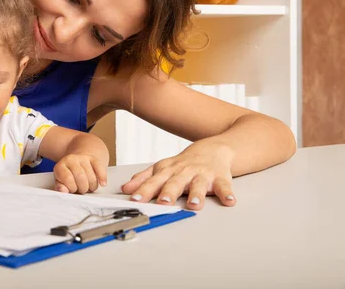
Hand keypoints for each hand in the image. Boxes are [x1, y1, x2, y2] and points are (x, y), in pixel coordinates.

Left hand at [53, 154, 107, 193]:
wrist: (76, 161)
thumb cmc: (68, 175)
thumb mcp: (60, 181)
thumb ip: (60, 187)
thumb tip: (63, 190)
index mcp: (60, 166)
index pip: (68, 178)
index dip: (72, 188)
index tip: (73, 189)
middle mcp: (71, 159)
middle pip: (81, 177)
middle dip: (83, 188)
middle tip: (81, 189)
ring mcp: (83, 158)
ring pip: (91, 176)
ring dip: (92, 186)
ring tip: (88, 186)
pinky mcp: (93, 159)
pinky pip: (100, 168)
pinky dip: (102, 178)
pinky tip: (102, 183)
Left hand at [121, 142, 236, 209]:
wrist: (212, 149)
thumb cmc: (183, 163)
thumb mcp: (162, 168)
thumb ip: (144, 179)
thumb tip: (125, 189)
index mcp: (168, 171)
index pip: (153, 181)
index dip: (144, 190)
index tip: (135, 199)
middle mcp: (184, 172)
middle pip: (175, 183)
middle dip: (168, 193)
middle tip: (163, 202)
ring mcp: (202, 174)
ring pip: (198, 185)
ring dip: (196, 195)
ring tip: (194, 205)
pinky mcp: (220, 178)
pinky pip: (224, 186)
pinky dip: (227, 193)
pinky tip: (229, 201)